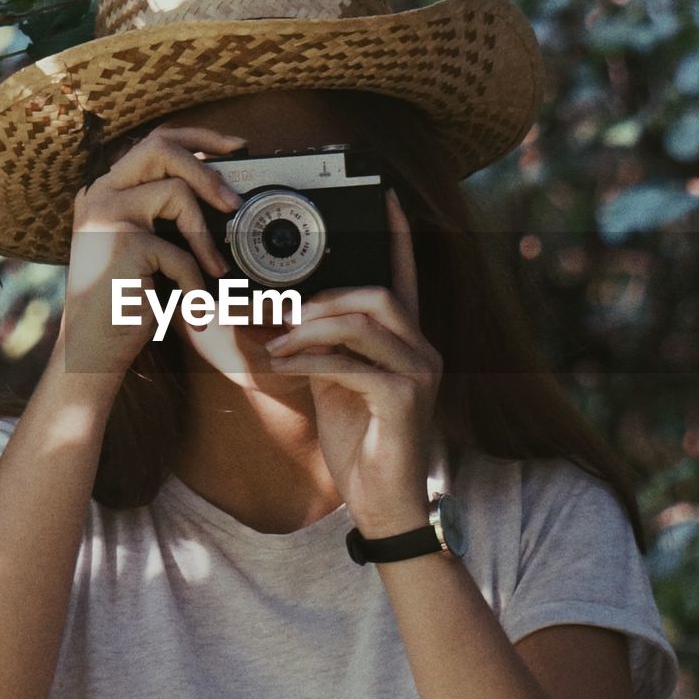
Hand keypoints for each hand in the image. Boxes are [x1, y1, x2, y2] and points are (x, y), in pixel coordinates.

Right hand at [59, 124, 245, 374]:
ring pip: (176, 192)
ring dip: (205, 236)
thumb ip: (166, 215)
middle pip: (161, 148)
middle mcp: (99, 195)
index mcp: (106, 190)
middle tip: (233, 203)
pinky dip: (194, 283)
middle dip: (207, 170)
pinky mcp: (122, 245)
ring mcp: (107, 217)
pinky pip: (180, 253)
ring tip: (216, 269)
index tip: (236, 148)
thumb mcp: (145, 248)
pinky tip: (191, 306)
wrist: (92, 351)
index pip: (153, 141)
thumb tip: (221, 189)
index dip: (199, 138)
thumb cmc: (125, 302)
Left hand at [262, 187, 441, 534]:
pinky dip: (310, 361)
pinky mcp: (406, 400)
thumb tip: (279, 316)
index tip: (383, 195)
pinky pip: (352, 364)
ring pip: (365, 323)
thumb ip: (317, 347)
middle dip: (324, 300)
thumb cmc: (358, 443)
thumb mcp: (331, 384)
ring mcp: (421, 374)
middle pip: (378, 294)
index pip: (404, 276)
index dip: (395, 235)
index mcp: (406, 342)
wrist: (381, 504)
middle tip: (282, 316)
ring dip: (311, 329)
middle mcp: (421, 350)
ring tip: (277, 343)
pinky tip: (284, 366)